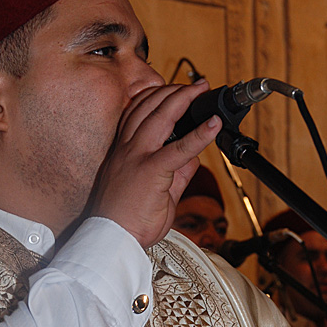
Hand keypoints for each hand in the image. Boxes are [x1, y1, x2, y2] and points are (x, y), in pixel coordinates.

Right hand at [91, 79, 221, 247]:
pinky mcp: (151, 171)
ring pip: (160, 116)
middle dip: (174, 90)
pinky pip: (179, 148)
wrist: (112, 240)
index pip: (136, 112)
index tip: (175, 92)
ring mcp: (137, 157)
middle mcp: (127, 149)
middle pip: (148, 106)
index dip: (156, 97)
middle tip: (197, 86)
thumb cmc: (127, 222)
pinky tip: (214, 124)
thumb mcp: (155, 192)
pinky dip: (199, 134)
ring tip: (202, 91)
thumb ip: (176, 173)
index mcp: (123, 152)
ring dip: (184, 99)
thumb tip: (194, 159)